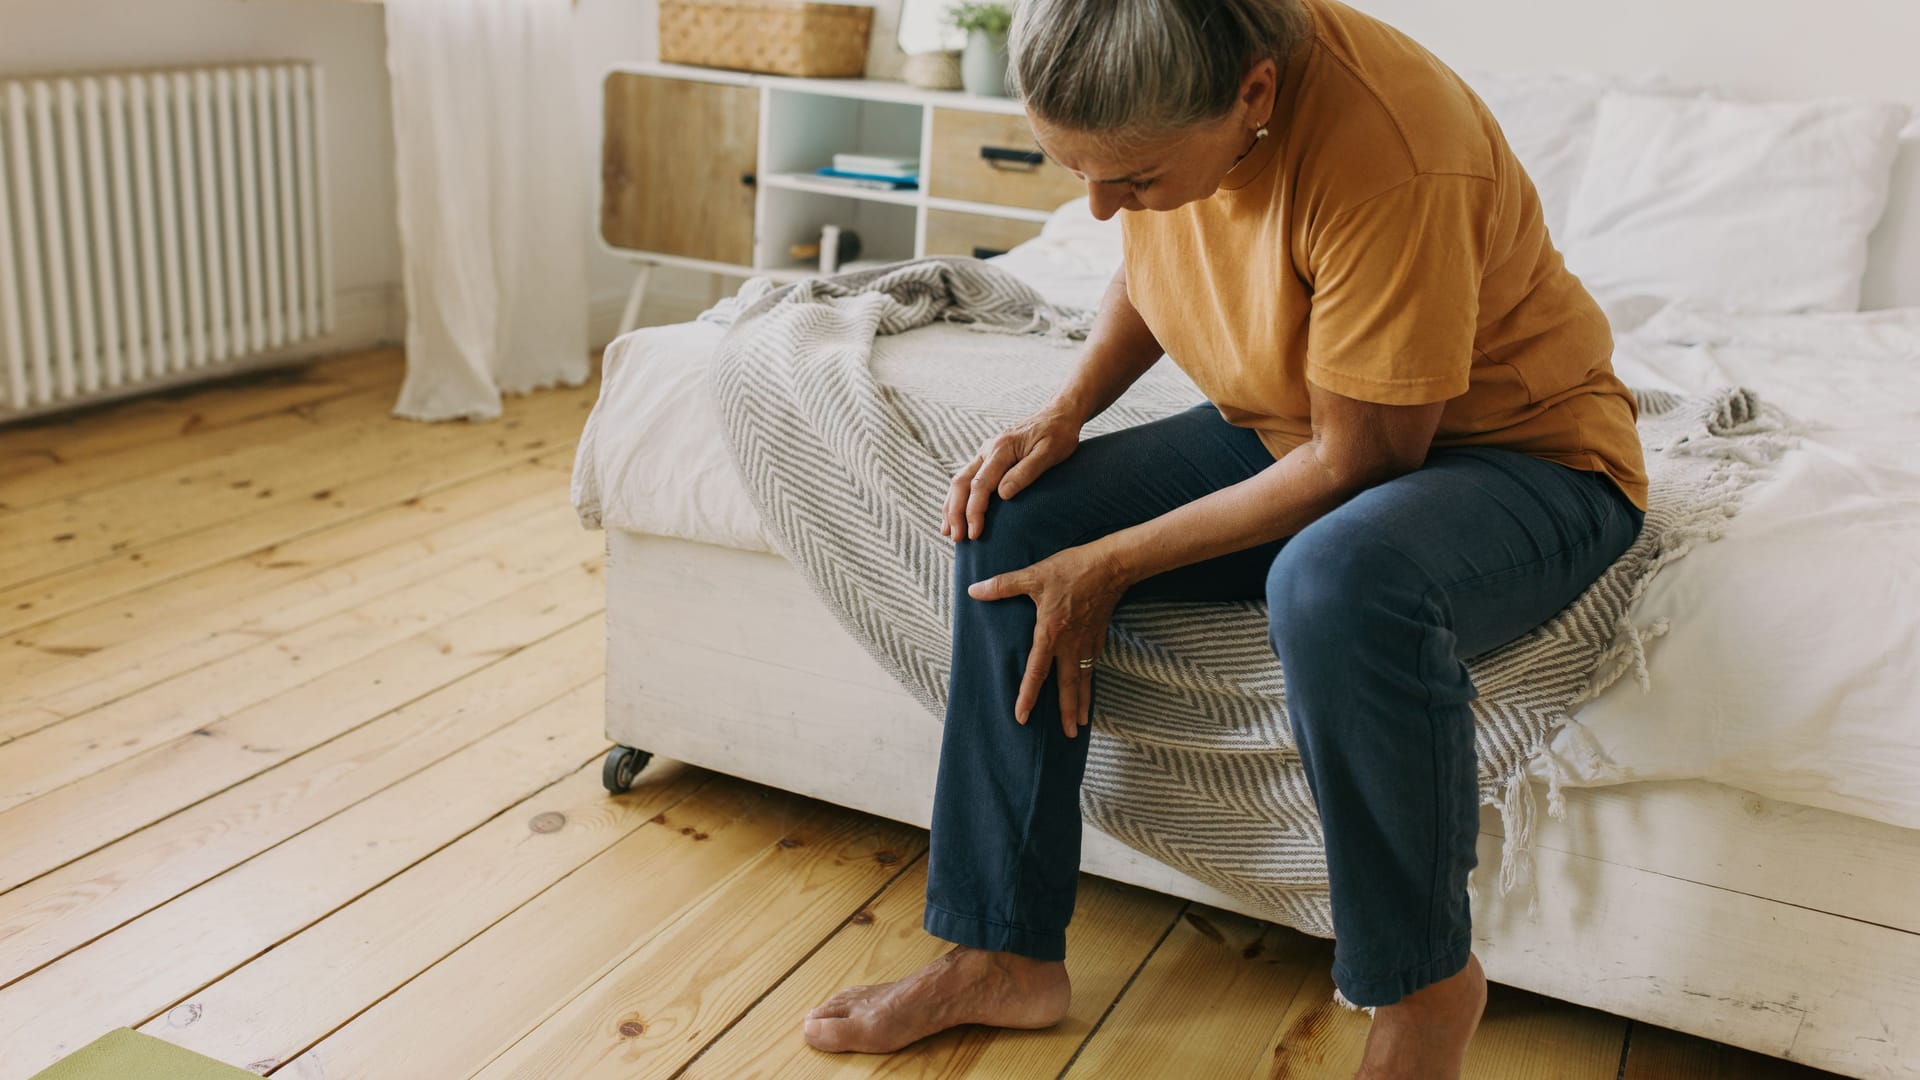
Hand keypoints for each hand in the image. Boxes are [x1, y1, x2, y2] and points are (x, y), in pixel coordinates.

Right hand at [942, 407, 1081, 540]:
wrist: (1059, 413)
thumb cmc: (1058, 434)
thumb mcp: (1049, 453)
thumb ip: (1026, 472)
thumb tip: (1003, 494)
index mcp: (1001, 449)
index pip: (980, 485)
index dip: (974, 511)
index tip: (975, 533)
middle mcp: (987, 449)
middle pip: (961, 483)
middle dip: (955, 512)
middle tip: (955, 538)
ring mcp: (985, 452)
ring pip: (959, 480)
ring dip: (951, 506)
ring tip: (947, 531)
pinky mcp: (988, 456)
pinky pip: (966, 477)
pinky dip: (957, 496)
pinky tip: (955, 511)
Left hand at [966, 543, 1128, 737]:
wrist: (1111, 565)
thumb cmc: (1072, 569)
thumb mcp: (1034, 575)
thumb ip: (1003, 585)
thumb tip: (974, 590)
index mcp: (1051, 633)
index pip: (1037, 672)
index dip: (1028, 696)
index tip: (1022, 717)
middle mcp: (1070, 644)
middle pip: (1068, 686)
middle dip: (1068, 712)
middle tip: (1068, 736)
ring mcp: (1087, 642)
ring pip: (1084, 679)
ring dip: (1083, 703)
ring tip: (1082, 723)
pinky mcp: (1099, 635)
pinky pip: (1092, 665)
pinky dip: (1090, 681)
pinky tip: (1087, 687)